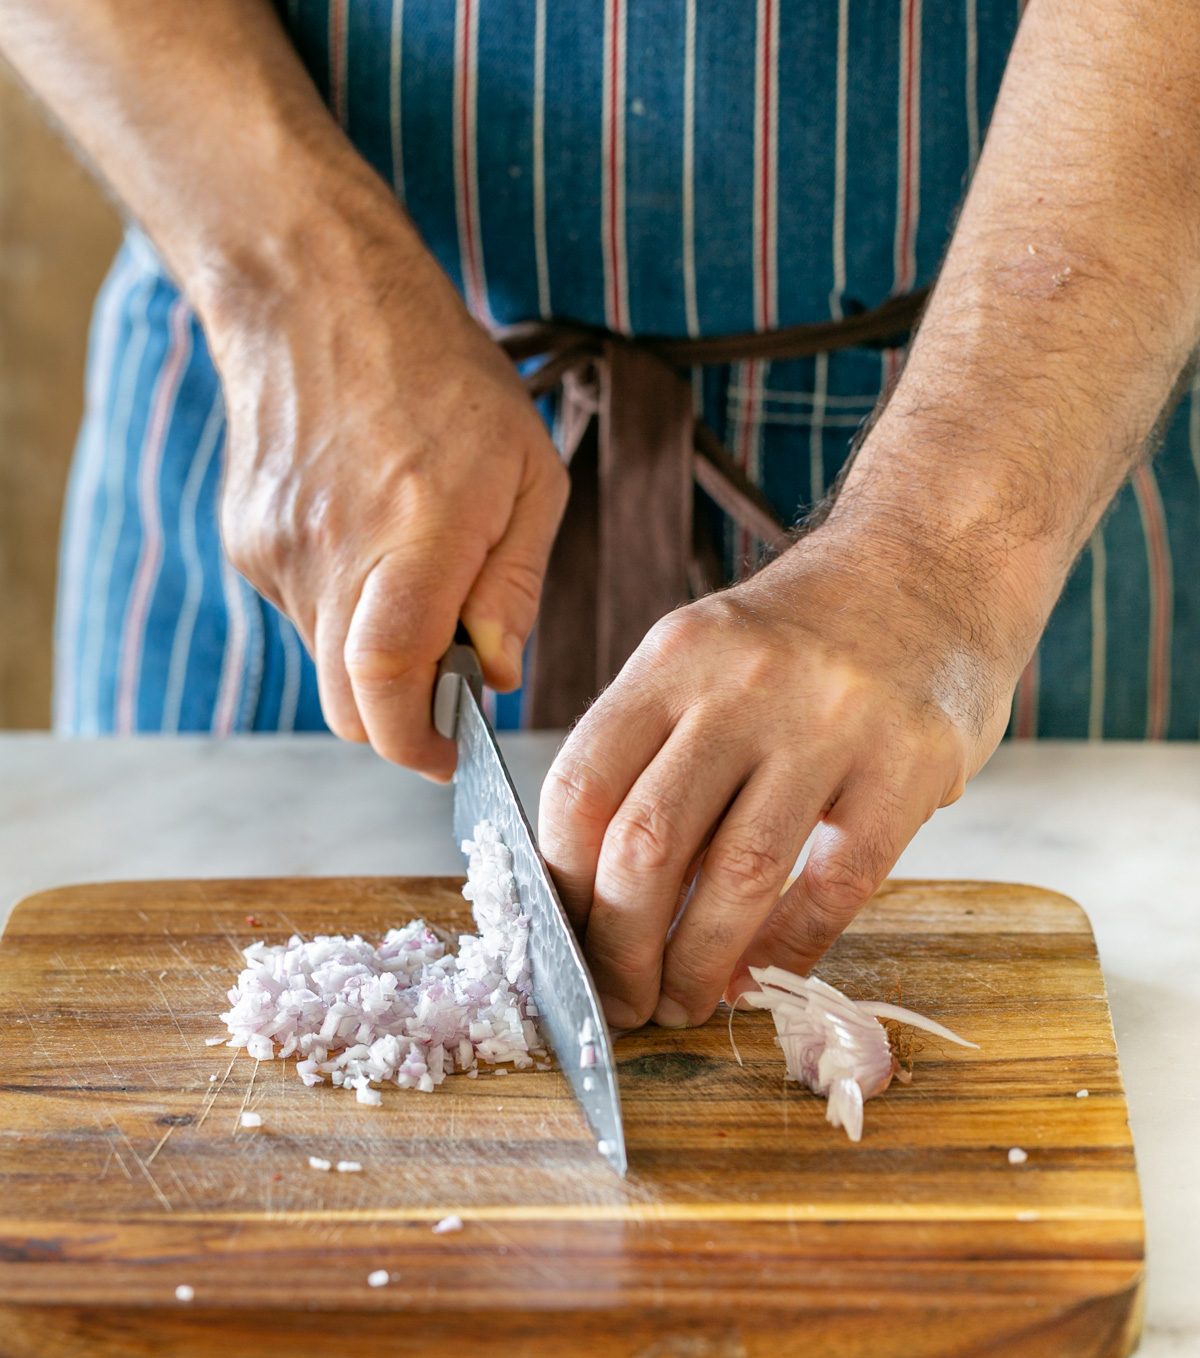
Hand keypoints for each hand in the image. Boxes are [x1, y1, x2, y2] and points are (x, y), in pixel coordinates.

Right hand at [213, 197, 567, 777]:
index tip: (451, 757)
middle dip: (402, 718)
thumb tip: (496, 673)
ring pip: (326, 662)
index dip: (417, 744)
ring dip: (375, 656)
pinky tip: (368, 538)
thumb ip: (513, 586)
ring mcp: (277, 553)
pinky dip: (343, 609)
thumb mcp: (527, 472)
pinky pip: (302, 614)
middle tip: (449, 685)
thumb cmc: (443, 375)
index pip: (388, 685)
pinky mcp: (247, 543)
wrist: (315, 294)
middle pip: (350, 703)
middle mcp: (333, 556)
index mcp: (415, 537)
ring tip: (412, 572)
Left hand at [539, 515, 1030, 1029]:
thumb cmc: (803, 632)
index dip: (559, 885)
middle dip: (617, 948)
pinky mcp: (909, 766)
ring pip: (737, 877)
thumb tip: (599, 892)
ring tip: (682, 1004)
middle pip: (645, 843)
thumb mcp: (707, 655)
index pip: (581, 787)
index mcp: (674, 657)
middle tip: (620, 999)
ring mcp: (832, 721)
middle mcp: (743, 682)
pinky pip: (833, 888)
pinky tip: (762, 977)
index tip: (563, 941)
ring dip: (696, 964)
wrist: (934, 562)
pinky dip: (787, 950)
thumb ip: (654, 751)